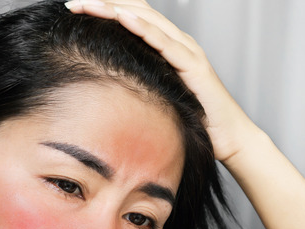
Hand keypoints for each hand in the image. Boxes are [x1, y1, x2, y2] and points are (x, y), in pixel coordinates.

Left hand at [65, 0, 261, 163]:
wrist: (231, 140)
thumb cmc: (198, 123)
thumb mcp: (160, 99)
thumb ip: (141, 86)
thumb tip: (108, 91)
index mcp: (169, 48)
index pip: (134, 18)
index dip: (108, 9)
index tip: (76, 9)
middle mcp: (179, 43)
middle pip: (136, 12)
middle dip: (104, 4)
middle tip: (73, 3)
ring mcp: (188, 52)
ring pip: (147, 20)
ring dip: (116, 10)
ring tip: (89, 4)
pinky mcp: (194, 66)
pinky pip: (165, 42)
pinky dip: (143, 28)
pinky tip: (123, 17)